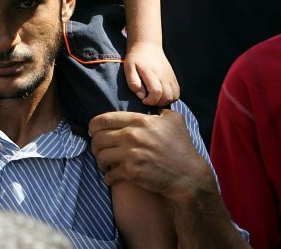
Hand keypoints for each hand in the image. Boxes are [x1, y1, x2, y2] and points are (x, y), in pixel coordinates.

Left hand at [89, 109, 214, 203]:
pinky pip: (109, 174)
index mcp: (139, 121)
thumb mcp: (174, 120)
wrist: (188, 175)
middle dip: (95, 145)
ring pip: (101, 156)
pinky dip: (108, 177)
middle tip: (98, 149)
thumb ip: (159, 109)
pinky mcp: (132, 172)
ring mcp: (131, 154)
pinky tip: (111, 177)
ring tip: (104, 164)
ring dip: (100, 161)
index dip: (93, 125)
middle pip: (99, 138)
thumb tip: (150, 102)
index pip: (105, 119)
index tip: (92, 131)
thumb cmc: (182, 146)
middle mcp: (133, 136)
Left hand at [124, 40, 179, 105]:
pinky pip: (177, 91)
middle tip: (149, 100)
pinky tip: (162, 94)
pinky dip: (171, 97)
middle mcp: (163, 75)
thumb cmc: (136, 57)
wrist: (147, 44)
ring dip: (166, 101)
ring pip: (175, 95)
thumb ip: (133, 82)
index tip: (143, 100)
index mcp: (151, 73)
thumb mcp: (128, 68)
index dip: (151, 101)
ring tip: (155, 98)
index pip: (156, 92)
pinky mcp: (173, 76)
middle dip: (158, 103)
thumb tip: (141, 96)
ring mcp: (170, 76)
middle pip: (168, 96)